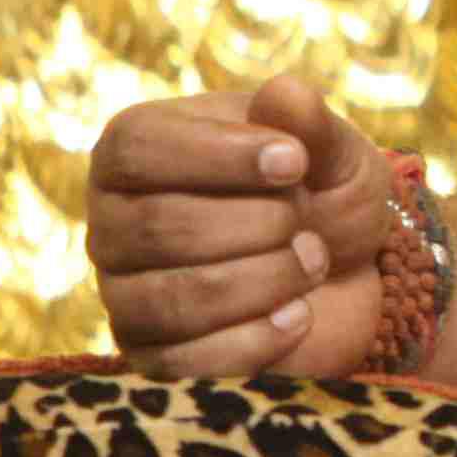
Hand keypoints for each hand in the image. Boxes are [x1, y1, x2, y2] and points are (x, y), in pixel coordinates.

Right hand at [85, 70, 398, 373]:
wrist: (344, 275)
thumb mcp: (330, 152)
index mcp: (135, 152)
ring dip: (265, 279)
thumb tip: (284, 94)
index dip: (218, 156)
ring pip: (174, 297)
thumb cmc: (322, 194)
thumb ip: (310, 125)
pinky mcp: (152, 359)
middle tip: (309, 222)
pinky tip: (300, 315)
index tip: (295, 162)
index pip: (137, 148)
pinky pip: (186, 363)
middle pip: (158, 226)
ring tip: (313, 261)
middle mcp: (113, 224)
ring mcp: (125, 296)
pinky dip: (257, 338)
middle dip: (258, 224)